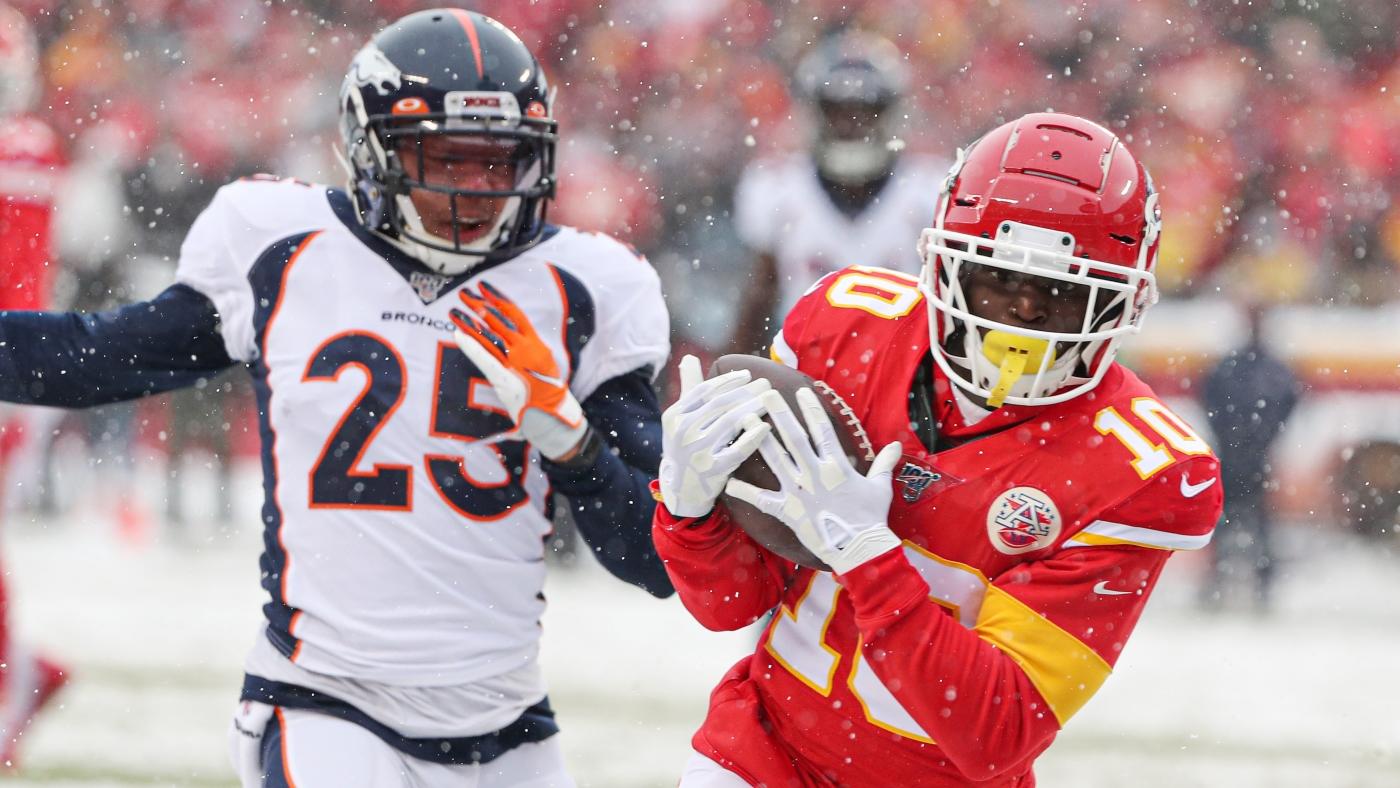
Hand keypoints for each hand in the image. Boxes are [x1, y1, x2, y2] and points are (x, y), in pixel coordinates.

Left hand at [451, 281, 586, 460]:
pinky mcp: (505, 379)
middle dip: (480, 305)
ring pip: (490, 337)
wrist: (556, 415)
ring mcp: (516, 364)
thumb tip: (510, 341)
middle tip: (464, 292)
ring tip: (454, 310)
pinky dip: (471, 345)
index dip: (497, 299)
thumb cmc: (547, 392)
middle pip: (499, 322)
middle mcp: (527, 350)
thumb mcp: (541, 366)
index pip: (515, 315)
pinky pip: (486, 358)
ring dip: (471, 322)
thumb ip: (526, 352)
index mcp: (536, 344)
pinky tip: (458, 333)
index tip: (484, 288)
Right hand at [658, 355, 771, 518]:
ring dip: (753, 407)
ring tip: (769, 399)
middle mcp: (683, 432)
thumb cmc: (684, 446)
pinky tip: (766, 426)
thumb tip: (689, 357)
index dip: (728, 380)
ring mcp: (697, 452)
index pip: (704, 391)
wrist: (681, 489)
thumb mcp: (679, 419)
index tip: (748, 374)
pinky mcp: (712, 470)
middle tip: (766, 383)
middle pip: (720, 405)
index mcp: (674, 416)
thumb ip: (687, 387)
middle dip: (746, 391)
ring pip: (730, 423)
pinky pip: (737, 450)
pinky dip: (752, 437)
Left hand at [726, 387, 902, 574]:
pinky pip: (761, 499)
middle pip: (793, 437)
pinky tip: (727, 482)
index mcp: (836, 465)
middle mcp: (814, 473)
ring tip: (744, 420)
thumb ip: (884, 463)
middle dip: (779, 413)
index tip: (801, 390)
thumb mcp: (880, 487)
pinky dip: (744, 492)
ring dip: (759, 439)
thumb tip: (896, 444)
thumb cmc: (871, 518)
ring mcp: (798, 491)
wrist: (859, 549)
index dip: (812, 408)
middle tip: (765, 393)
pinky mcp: (787, 510)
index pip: (822, 429)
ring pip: (774, 459)